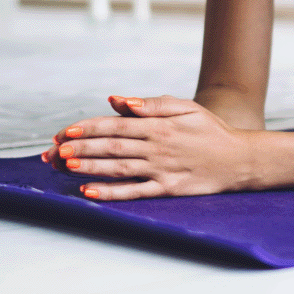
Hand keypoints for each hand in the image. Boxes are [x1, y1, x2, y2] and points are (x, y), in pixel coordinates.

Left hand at [42, 95, 259, 200]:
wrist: (240, 159)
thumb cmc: (212, 131)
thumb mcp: (187, 108)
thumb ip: (153, 104)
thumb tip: (119, 101)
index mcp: (160, 126)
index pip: (117, 124)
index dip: (89, 128)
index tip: (64, 132)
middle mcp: (158, 147)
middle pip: (112, 146)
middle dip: (79, 148)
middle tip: (52, 152)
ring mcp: (162, 170)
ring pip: (118, 168)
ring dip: (88, 167)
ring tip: (63, 166)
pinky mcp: (168, 189)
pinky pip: (134, 192)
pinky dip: (111, 193)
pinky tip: (89, 193)